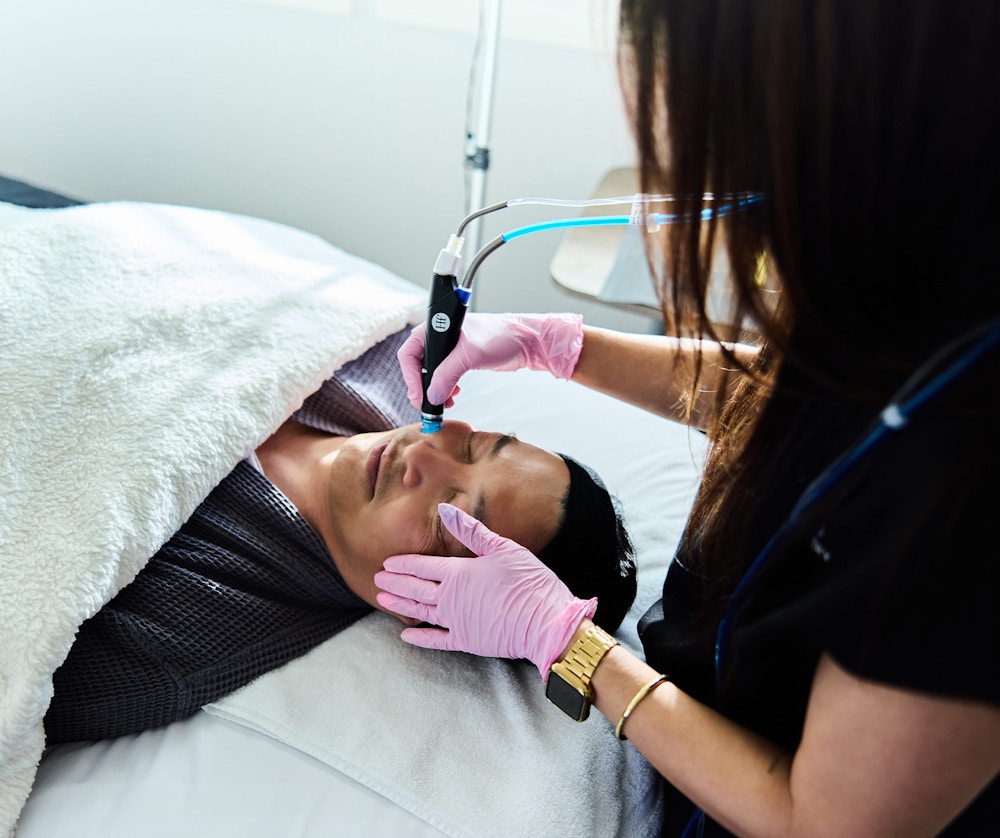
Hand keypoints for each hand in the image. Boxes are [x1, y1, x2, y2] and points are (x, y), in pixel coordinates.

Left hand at [374, 503, 595, 678]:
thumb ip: (471, 531)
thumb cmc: (529, 582)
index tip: (386, 563)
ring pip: (420, 612)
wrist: (547, 623)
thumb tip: (444, 509)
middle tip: (377, 580)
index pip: (422, 566)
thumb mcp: (503, 548)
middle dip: (395, 583)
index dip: (403, 564)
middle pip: (415, 589)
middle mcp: (451, 598)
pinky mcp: (467, 641)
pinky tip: (405, 635)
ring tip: (382, 600)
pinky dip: (420, 637)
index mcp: (459, 573)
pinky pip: (436, 640)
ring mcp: (457, 622)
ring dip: (400, 605)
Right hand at [397, 312, 583, 409]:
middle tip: (428, 406)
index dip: (411, 377)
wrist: (526, 341)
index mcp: (435, 327)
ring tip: (444, 403)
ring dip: (435, 390)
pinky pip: (444, 376)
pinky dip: (445, 388)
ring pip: (431, 373)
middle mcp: (439, 336)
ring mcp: (449, 348)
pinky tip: (453, 396)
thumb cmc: (501, 336)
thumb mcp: (469, 356)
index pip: (409, 354)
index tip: (419, 396)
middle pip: (417, 365)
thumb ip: (447, 375)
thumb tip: (432, 396)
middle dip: (423, 387)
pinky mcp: (460, 358)